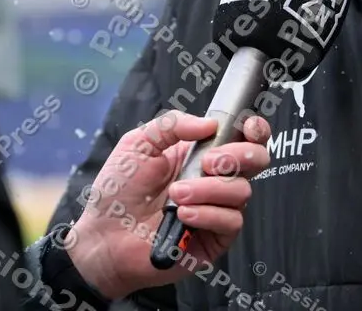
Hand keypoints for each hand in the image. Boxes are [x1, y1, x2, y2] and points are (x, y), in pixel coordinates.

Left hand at [64, 110, 270, 299]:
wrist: (105, 236)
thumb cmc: (118, 190)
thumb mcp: (138, 143)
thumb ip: (172, 124)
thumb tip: (209, 124)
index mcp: (200, 153)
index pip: (243, 136)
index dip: (255, 128)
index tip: (249, 127)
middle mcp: (214, 179)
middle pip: (256, 160)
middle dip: (237, 156)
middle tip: (207, 163)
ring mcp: (217, 208)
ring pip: (242, 191)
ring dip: (209, 189)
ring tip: (177, 195)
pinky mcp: (215, 238)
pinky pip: (231, 221)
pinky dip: (207, 214)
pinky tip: (183, 215)